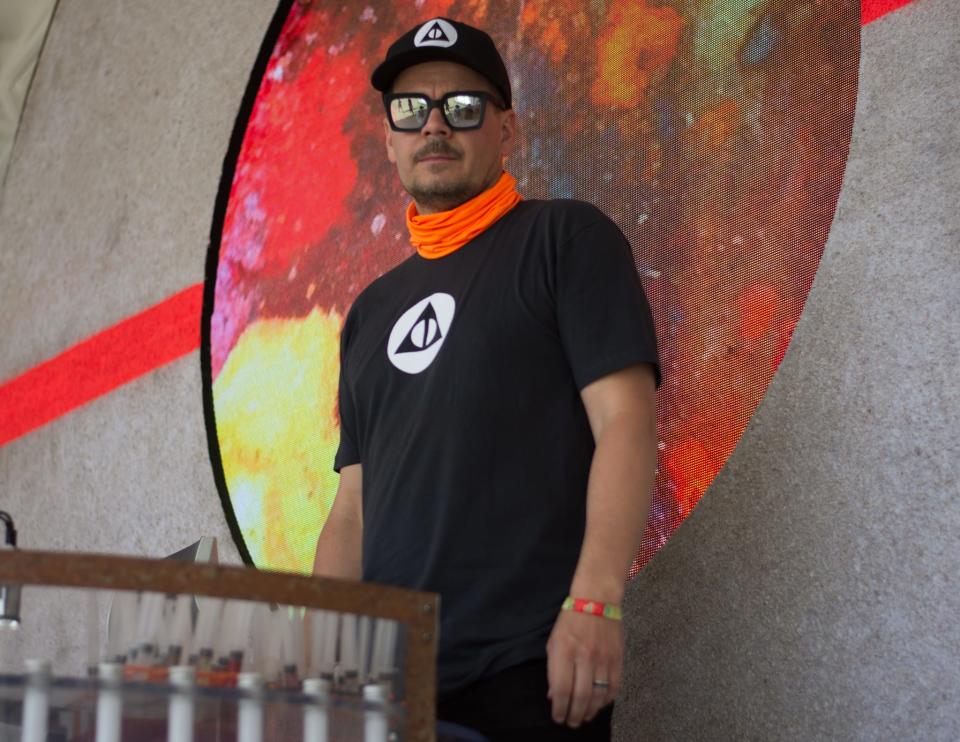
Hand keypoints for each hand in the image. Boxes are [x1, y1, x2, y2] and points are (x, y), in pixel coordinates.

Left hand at [546, 608, 622, 726]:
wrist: (596, 599)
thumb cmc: (570, 620)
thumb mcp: (554, 641)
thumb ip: (553, 669)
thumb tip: (554, 695)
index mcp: (564, 650)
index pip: (562, 689)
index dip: (560, 708)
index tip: (557, 717)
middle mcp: (584, 656)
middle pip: (581, 696)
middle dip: (574, 714)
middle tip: (571, 723)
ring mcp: (603, 658)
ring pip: (598, 695)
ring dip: (590, 711)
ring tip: (584, 717)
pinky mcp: (617, 658)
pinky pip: (614, 686)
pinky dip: (606, 700)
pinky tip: (599, 704)